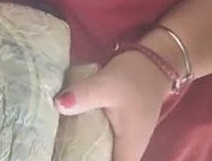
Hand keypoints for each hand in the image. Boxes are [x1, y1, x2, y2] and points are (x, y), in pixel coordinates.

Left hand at [53, 50, 171, 160]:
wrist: (154, 60)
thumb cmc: (134, 76)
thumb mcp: (107, 84)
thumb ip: (84, 96)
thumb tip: (58, 105)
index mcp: (129, 150)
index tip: (67, 158)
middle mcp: (130, 151)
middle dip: (84, 159)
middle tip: (59, 151)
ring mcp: (126, 141)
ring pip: (103, 156)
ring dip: (86, 152)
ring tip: (61, 145)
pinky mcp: (120, 130)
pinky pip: (103, 144)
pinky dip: (89, 141)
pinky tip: (71, 132)